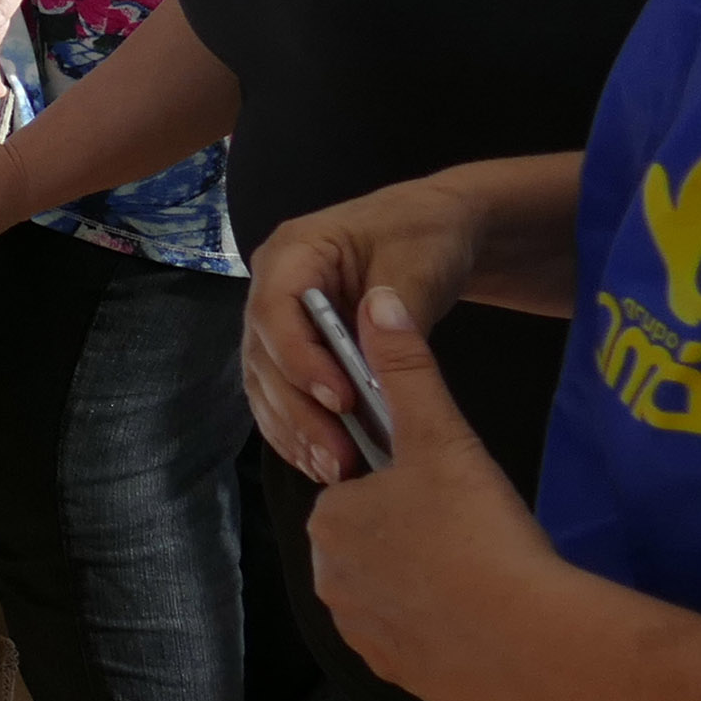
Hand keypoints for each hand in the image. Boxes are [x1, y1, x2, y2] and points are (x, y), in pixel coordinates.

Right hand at [243, 183, 481, 483]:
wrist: (435, 229)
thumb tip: (377, 359)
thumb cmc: (423, 233)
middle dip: (298, 410)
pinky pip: (281, 395)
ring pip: (266, 384)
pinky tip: (320, 462)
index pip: (275, 310)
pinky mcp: (294, 351)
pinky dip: (297, 430)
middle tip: (339, 457)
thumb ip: (395, 311)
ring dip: (295, 430)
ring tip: (334, 471)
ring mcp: (279, 322)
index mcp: (292, 251)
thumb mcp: (416, 261)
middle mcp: (271, 287)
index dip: (300, 359)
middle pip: (264, 356)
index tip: (341, 400)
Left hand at [301, 288, 580, 700]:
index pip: (355, 490)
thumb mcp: (442, 434)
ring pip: (388, 594)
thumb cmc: (479, 528)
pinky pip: (412, 643)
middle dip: (409, 536)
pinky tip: (478, 617)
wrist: (532, 637)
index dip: (402, 488)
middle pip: (369, 543)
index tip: (447, 493)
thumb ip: (407, 367)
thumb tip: (378, 299)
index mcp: (329, 520)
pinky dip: (438, 632)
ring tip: (478, 573)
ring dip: (422, 585)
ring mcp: (361, 636)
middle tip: (469, 532)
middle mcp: (329, 581)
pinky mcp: (397, 677)